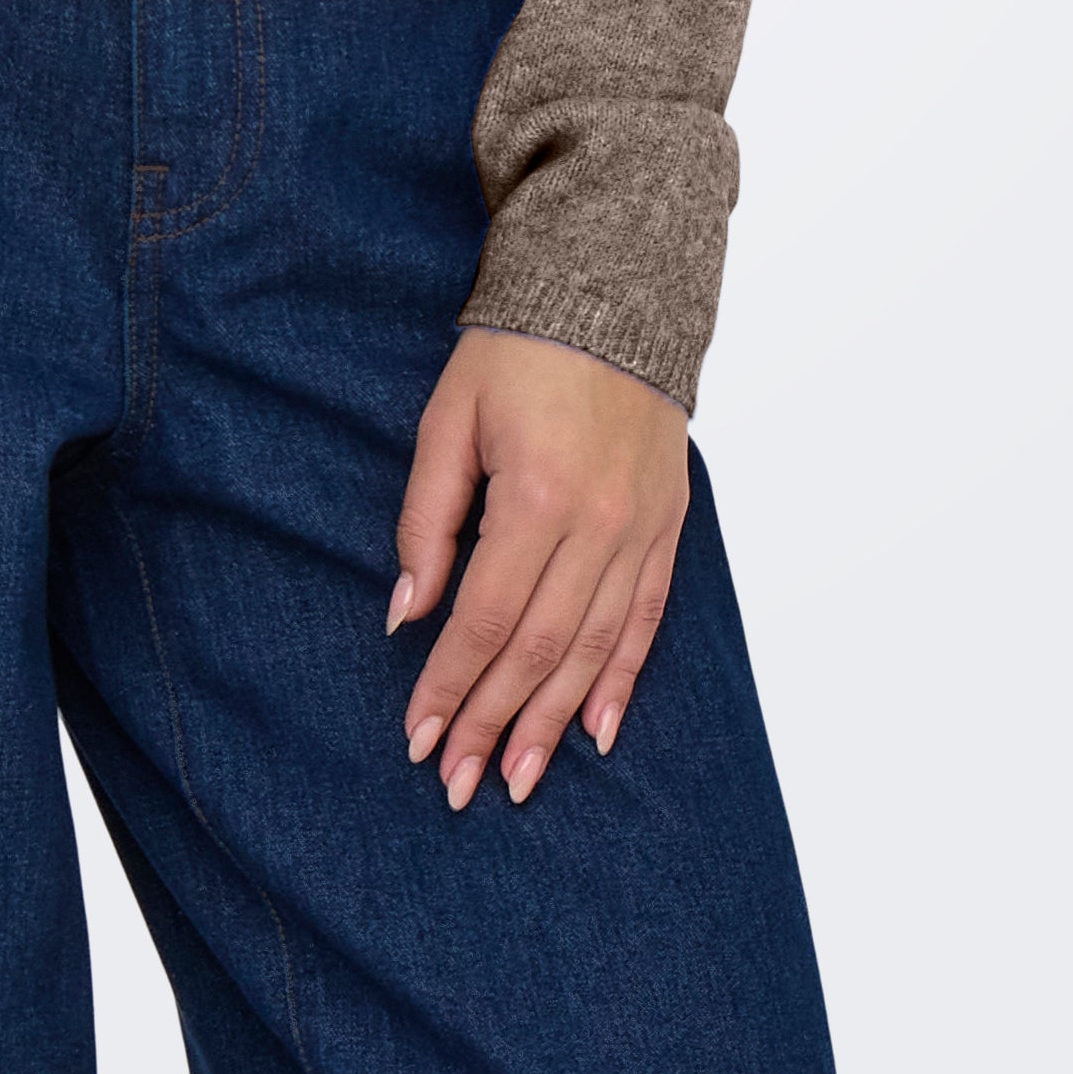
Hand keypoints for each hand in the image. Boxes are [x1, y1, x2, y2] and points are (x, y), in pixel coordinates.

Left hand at [387, 327, 692, 807]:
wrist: (614, 288)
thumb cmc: (517, 352)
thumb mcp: (449, 419)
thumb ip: (427, 518)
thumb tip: (405, 612)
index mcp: (536, 498)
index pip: (483, 620)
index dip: (448, 687)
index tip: (418, 739)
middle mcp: (597, 526)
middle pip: (538, 650)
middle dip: (494, 724)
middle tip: (460, 785)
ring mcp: (640, 530)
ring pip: (593, 650)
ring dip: (553, 722)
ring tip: (521, 780)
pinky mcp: (666, 526)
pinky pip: (646, 620)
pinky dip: (621, 680)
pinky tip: (597, 731)